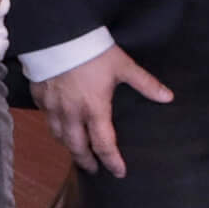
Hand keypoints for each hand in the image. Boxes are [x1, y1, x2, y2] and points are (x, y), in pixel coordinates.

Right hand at [29, 43, 172, 176]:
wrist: (57, 35)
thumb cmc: (92, 52)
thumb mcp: (123, 66)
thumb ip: (145, 84)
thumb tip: (168, 97)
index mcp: (94, 110)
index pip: (104, 145)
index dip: (112, 161)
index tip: (119, 172)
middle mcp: (72, 114)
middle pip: (77, 147)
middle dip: (86, 161)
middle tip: (93, 169)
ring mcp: (53, 107)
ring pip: (59, 136)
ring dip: (69, 146)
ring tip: (76, 149)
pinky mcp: (39, 96)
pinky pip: (47, 118)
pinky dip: (55, 126)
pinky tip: (60, 123)